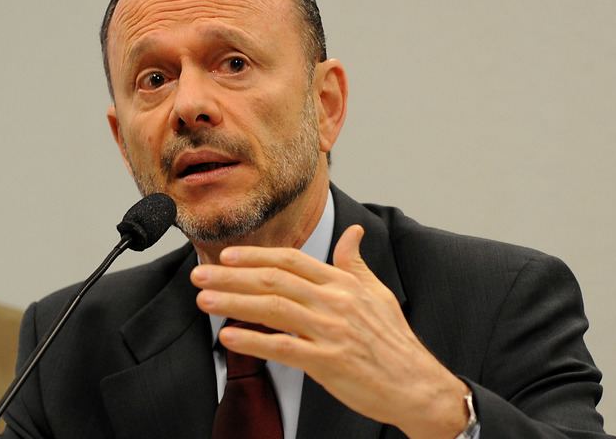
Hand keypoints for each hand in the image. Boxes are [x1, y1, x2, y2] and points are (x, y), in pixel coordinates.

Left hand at [190, 225, 468, 438]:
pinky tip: (228, 337)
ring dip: (234, 302)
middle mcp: (335, 302)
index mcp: (344, 283)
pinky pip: (283, 348)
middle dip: (233, 275)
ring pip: (273, 309)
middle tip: (201, 274)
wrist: (413, 383)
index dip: (256, 255)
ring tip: (205, 300)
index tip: (228, 255)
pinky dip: (253, 341)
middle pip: (275, 280)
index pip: (292, 260)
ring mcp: (331, 331)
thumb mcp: (377, 292)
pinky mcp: (327, 362)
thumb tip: (353, 232)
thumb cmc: (393, 340)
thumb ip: (355, 262)